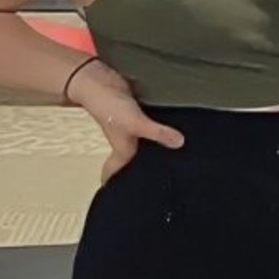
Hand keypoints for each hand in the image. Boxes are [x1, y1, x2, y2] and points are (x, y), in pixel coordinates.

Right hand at [68, 61, 184, 184]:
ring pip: (146, 145)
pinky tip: (176, 130)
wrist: (98, 79)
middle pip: (135, 163)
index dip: (119, 188)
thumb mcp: (135, 122)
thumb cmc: (109, 105)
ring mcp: (133, 129)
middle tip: (167, 180)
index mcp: (123, 151)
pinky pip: (151, 126)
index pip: (117, 175)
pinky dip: (160, 129)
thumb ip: (157, 133)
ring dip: (157, 149)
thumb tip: (179, 143)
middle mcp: (127, 143)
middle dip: (146, 171)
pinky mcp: (139, 115)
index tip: (131, 200)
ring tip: (178, 159)